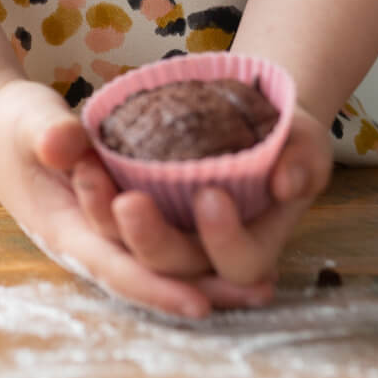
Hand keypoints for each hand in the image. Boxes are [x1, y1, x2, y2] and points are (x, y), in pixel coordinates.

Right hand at [0, 76, 285, 318]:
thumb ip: (47, 132)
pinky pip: (155, 246)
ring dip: (204, 277)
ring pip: (155, 266)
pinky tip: (230, 248)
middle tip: (255, 290)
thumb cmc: (12, 123)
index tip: (200, 304)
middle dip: (198, 288)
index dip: (155, 287)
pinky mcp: (111, 220)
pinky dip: (192, 253)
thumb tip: (67, 145)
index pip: (112, 265)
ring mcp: (98, 233)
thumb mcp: (27, 119)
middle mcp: (83, 240)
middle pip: (145, 277)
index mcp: (61, 225)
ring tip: (260, 284)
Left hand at [73, 103, 332, 289]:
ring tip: (87, 169)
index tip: (211, 195)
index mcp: (249, 246)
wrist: (247, 112)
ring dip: (103, 213)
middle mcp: (200, 251)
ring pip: (125, 244)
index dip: (224, 240)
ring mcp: (162, 229)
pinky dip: (90, 187)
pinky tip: (74, 154)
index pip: (238, 264)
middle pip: (171, 265)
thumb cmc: (282, 133)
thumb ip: (303, 158)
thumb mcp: (302, 137)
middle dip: (150, 239)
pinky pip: (102, 208)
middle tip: (130, 202)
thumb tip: (287, 182)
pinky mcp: (131, 201)